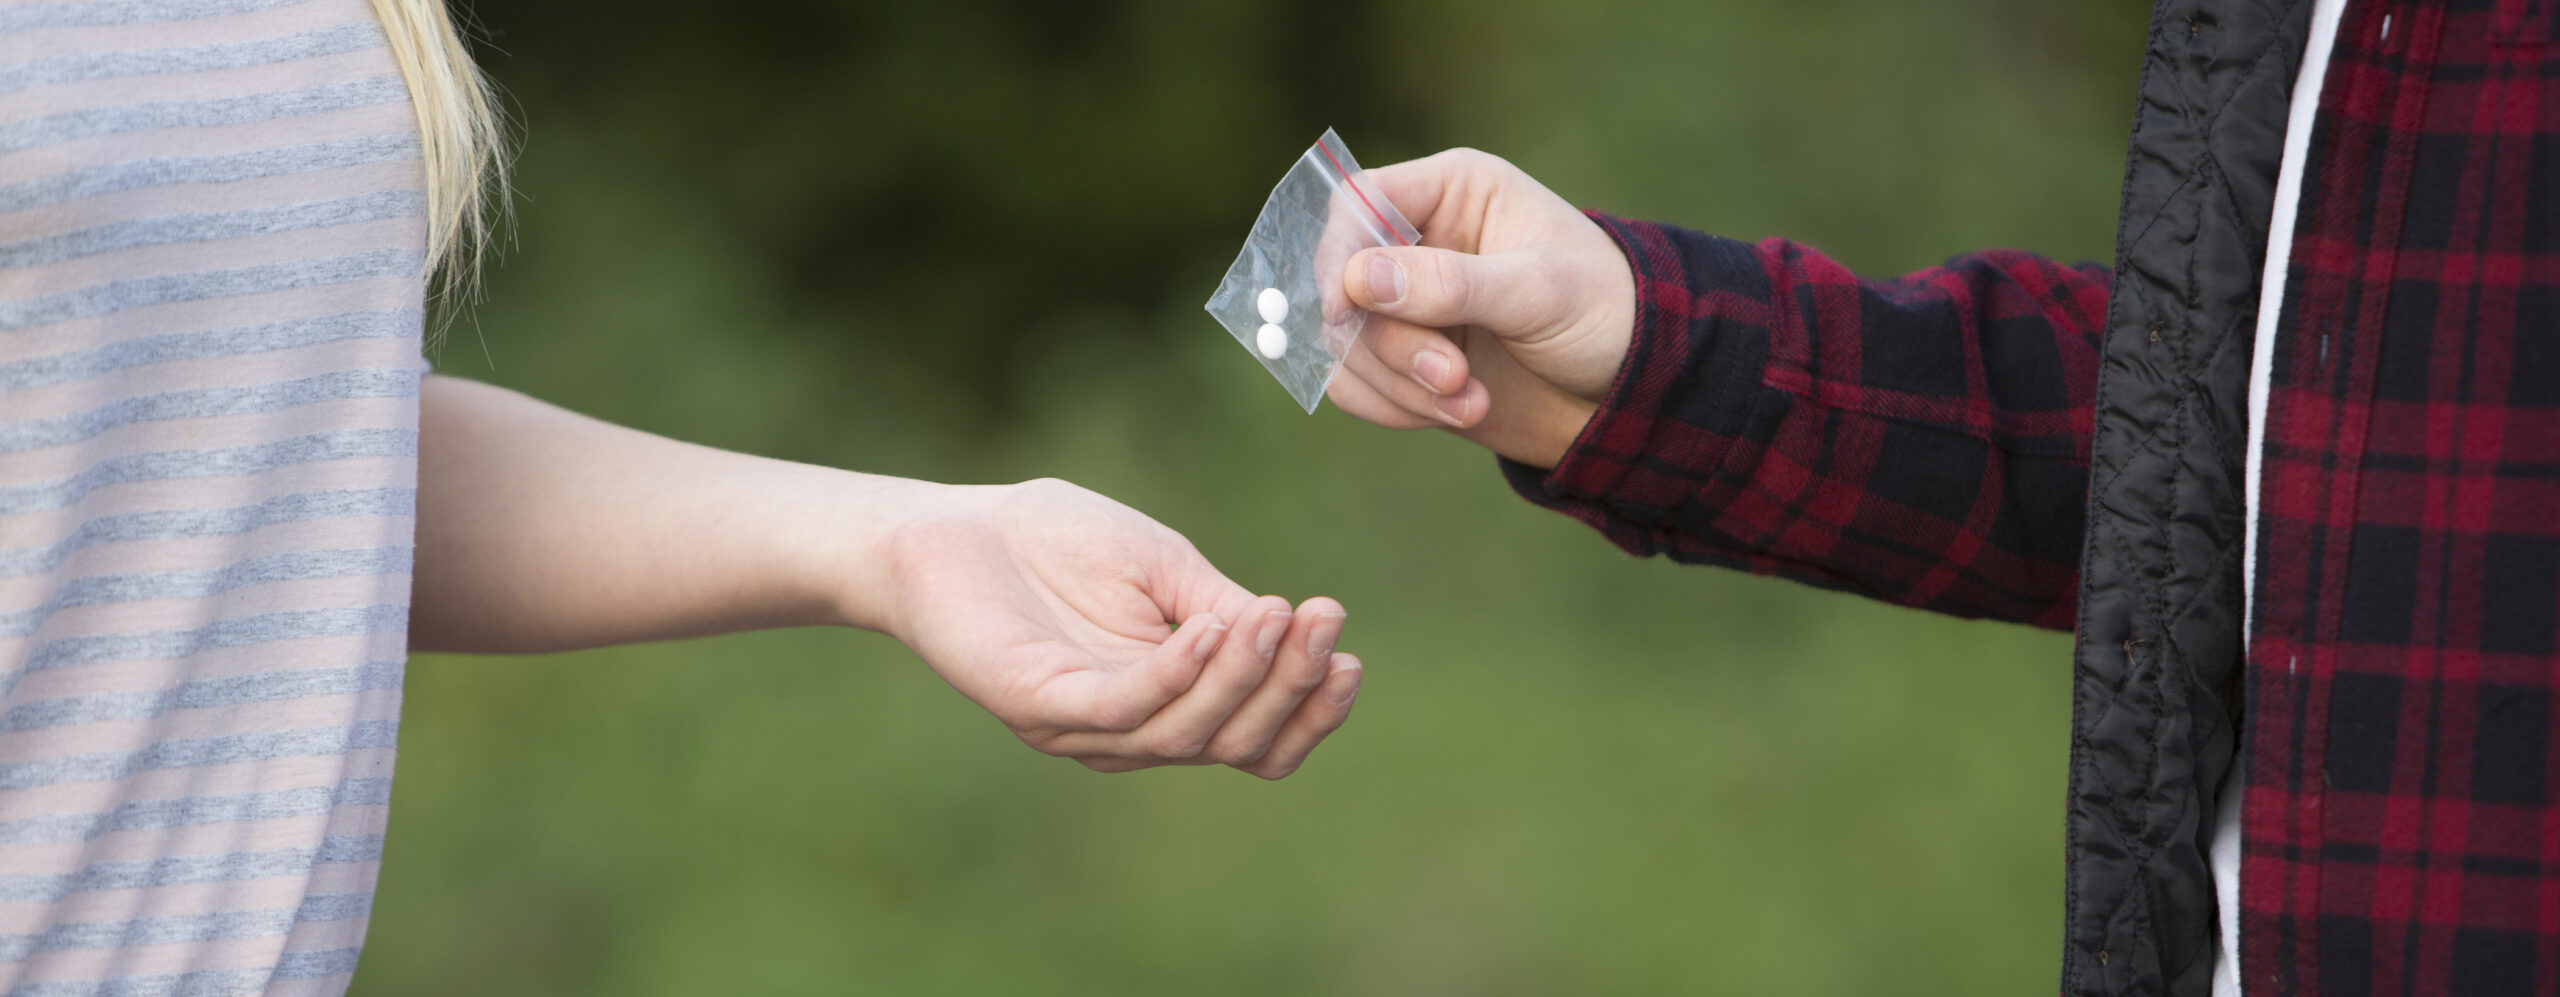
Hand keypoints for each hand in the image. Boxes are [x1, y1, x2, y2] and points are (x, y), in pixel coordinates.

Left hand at [876, 478, 1360, 778]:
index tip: (1350, 654)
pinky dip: (1175, 672)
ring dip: (1244, 675)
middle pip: (1236, 744)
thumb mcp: (1167, 571)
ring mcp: (1084, 728)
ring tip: (1281, 614)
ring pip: (1186, 733)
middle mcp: (1133, 732)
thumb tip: (1299, 637)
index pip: (1258, 741)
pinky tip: (1208, 627)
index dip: (1311, 711)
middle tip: (1324, 622)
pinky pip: (1121, 706)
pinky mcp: (1037, 707)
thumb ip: (1226, 611)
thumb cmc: (1058, 544)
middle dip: (1292, 687)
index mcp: (1171, 704)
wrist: (952, 525)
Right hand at [1330, 149, 1637, 468]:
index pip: (1357, 204)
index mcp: (1451, 192)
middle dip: (1391, 344)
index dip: (1338, 255)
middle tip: (1453, 377)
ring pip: (1346, 342)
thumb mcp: (1538, 292)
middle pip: (1345, 284)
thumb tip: (1359, 280)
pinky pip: (1357, 384)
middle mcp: (1419, 242)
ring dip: (1398, 384)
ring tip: (1470, 403)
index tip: (1346, 312)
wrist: (1632, 392)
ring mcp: (1407, 304)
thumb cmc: (1604, 313)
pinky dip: (1396, 407)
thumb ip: (1451, 284)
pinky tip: (1457, 413)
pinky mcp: (1405, 359)